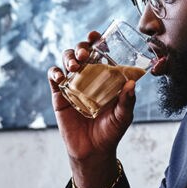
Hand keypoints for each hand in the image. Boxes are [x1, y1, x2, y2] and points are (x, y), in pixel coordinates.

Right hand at [50, 31, 138, 187]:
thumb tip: (132, 85)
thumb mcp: (123, 117)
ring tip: (74, 66)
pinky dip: (55, 73)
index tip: (96, 35)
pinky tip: (60, 76)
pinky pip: (54, 78)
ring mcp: (73, 85)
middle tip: (84, 54)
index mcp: (104, 77)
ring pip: (66, 61)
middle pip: (80, 52)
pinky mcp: (60, 96)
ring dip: (68, 58)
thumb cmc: (111, 132)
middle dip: (81, 47)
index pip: (100, 53)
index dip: (96, 41)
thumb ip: (127, 101)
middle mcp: (88, 77)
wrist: (93, 151)